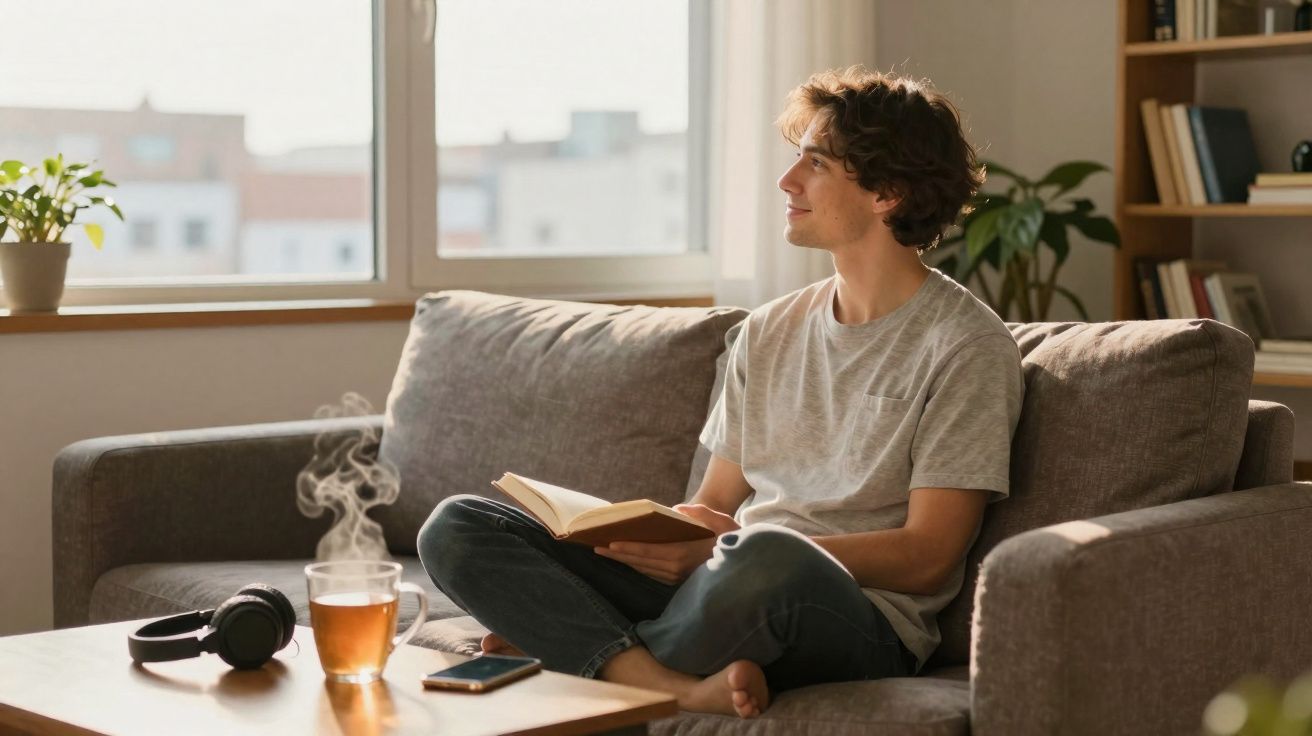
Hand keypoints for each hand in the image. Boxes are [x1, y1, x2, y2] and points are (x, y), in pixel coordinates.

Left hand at [593, 504, 739, 584]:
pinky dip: (636, 566)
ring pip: (644, 570)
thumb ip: (700, 512)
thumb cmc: (732, 537)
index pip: (649, 552)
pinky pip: (652, 573)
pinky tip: (625, 559)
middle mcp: (678, 569)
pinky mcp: (678, 581)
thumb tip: (678, 509)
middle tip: (596, 547)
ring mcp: (677, 577)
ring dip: (624, 562)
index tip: (609, 544)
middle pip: (641, 562)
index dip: (628, 549)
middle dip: (618, 555)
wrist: (746, 562)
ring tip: (605, 552)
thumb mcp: (721, 521)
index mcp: (684, 554)